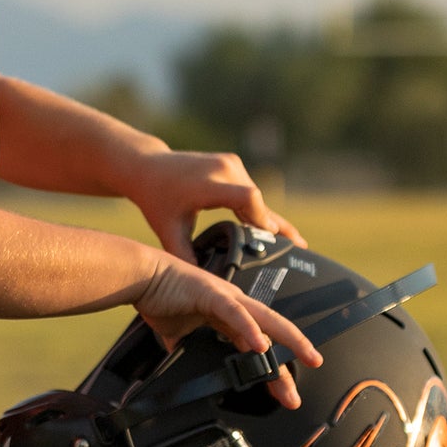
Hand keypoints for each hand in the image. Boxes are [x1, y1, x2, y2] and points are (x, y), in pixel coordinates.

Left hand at [122, 147, 305, 264]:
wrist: (147, 166)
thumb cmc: (156, 200)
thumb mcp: (168, 231)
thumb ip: (186, 256)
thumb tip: (207, 284)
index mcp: (206, 185)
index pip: (247, 198)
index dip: (264, 219)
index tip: (276, 240)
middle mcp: (223, 169)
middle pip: (257, 201)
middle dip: (273, 227)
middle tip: (299, 250)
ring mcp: (229, 163)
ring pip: (256, 197)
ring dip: (265, 219)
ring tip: (292, 243)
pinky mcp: (232, 163)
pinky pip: (250, 190)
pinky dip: (258, 209)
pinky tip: (275, 228)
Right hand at [134, 253, 322, 408]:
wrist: (141, 277)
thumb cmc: (158, 298)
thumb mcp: (177, 333)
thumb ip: (187, 348)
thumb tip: (184, 367)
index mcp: (228, 313)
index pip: (259, 342)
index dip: (273, 364)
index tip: (284, 388)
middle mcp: (234, 304)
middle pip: (272, 331)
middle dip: (294, 355)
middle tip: (306, 381)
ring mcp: (226, 297)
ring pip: (266, 319)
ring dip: (289, 340)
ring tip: (306, 357)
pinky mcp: (212, 294)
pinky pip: (235, 314)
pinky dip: (250, 330)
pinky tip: (261, 347)